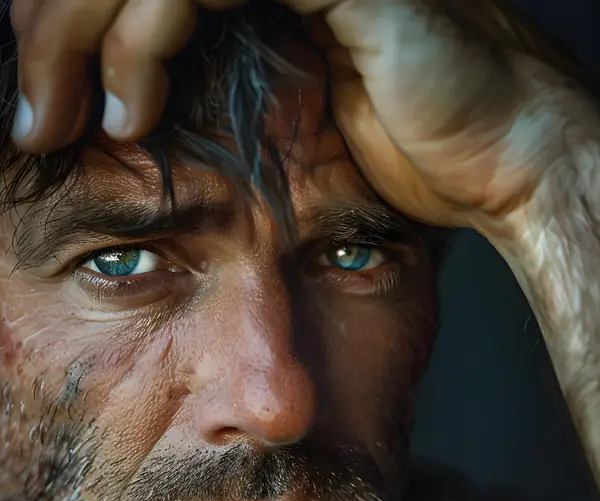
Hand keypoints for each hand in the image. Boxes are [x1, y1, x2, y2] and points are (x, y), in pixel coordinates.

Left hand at [10, 0, 594, 230]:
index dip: (66, 20)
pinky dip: (138, 42)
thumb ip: (214, 83)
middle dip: (51, 24)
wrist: (503, 157)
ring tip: (55, 120)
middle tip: (29, 113)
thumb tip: (121, 99)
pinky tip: (127, 112)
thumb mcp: (284, 114)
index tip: (42, 104)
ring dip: (71, 33)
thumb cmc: (405, 147)